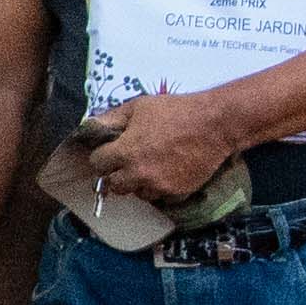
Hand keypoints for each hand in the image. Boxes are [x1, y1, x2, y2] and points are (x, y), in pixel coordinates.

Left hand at [92, 90, 242, 205]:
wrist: (215, 124)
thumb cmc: (175, 111)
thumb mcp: (138, 107)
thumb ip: (110, 119)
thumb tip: (90, 126)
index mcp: (125, 152)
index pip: (97, 164)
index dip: (102, 156)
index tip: (109, 152)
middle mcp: (138, 173)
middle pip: (114, 185)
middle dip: (117, 174)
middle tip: (127, 162)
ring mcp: (158, 186)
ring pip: (137, 193)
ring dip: (139, 183)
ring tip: (150, 166)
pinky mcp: (177, 193)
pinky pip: (160, 197)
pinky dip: (160, 188)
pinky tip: (167, 172)